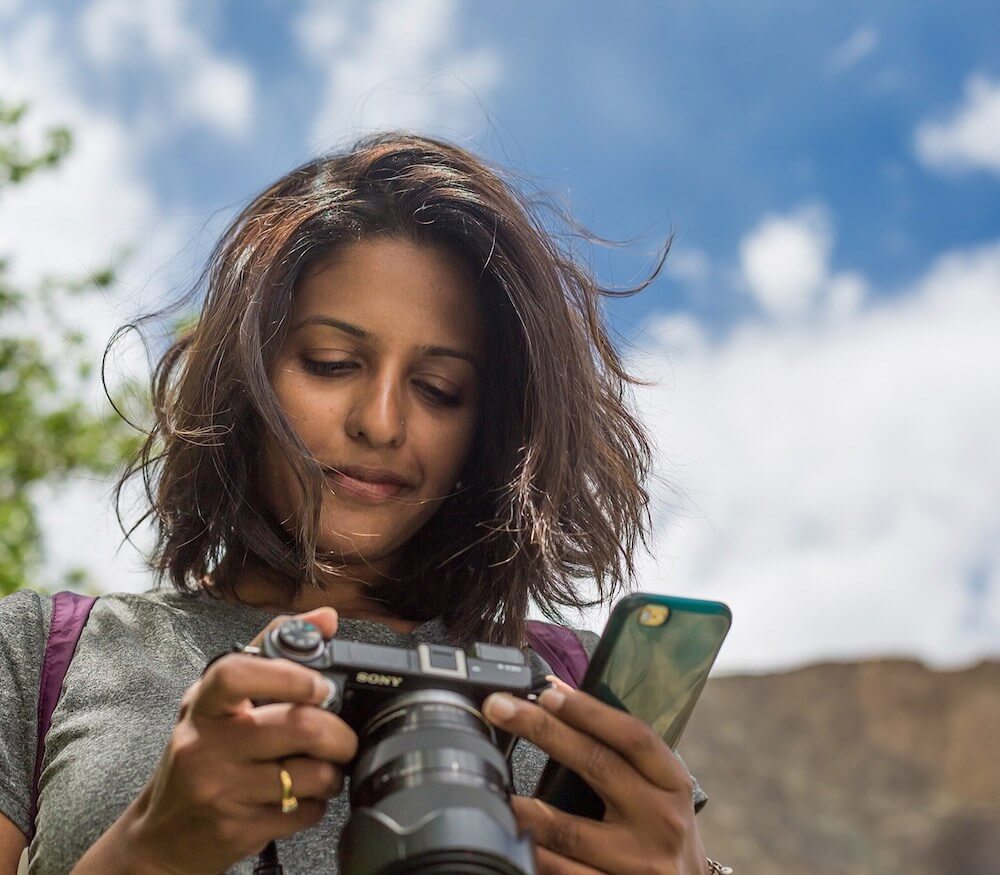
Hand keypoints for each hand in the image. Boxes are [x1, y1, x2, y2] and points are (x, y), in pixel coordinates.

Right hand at [102, 608, 357, 874]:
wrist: (161, 836)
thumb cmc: (199, 756)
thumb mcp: (218, 702)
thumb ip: (271, 652)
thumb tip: (327, 619)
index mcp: (204, 705)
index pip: (237, 673)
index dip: (289, 675)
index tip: (321, 685)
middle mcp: (207, 746)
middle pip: (297, 726)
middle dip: (339, 734)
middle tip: (343, 738)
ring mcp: (221, 790)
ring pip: (311, 774)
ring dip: (333, 773)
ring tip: (325, 769)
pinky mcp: (237, 830)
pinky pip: (303, 812)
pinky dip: (317, 805)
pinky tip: (303, 798)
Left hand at [483, 678, 706, 874]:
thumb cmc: (662, 829)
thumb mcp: (658, 787)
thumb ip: (618, 751)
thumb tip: (556, 696)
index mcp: (671, 783)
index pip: (633, 736)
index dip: (590, 711)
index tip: (548, 691)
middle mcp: (660, 820)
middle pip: (596, 765)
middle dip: (542, 730)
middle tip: (500, 708)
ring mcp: (638, 863)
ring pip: (568, 830)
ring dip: (524, 805)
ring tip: (490, 782)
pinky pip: (563, 873)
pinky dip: (532, 852)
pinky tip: (511, 835)